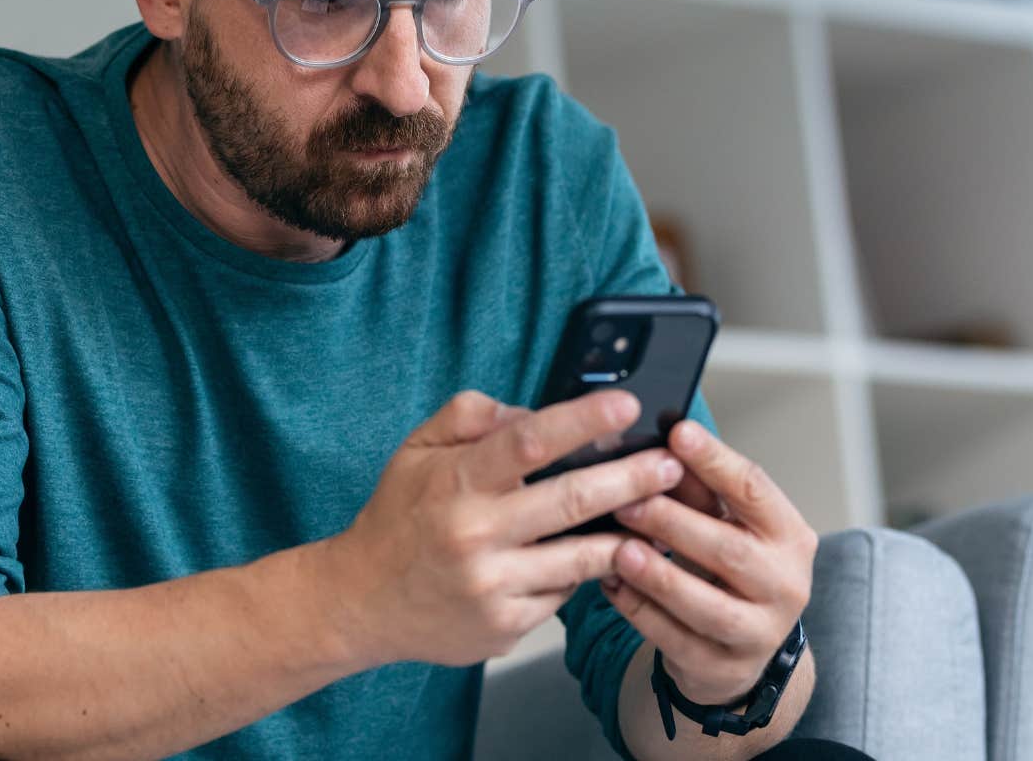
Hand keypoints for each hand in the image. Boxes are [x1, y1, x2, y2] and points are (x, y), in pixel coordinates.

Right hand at [324, 389, 685, 666]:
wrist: (361, 602)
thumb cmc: (398, 518)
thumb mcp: (416, 451)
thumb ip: (469, 416)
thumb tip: (531, 411)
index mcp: (455, 483)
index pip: (528, 442)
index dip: (582, 421)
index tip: (625, 406)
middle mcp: (475, 535)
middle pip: (571, 501)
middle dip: (632, 479)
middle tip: (672, 465)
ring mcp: (492, 586)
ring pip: (581, 557)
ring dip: (627, 535)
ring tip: (661, 514)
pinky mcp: (505, 626)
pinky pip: (562, 593)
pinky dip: (582, 573)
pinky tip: (600, 557)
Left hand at [598, 419, 816, 706]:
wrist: (743, 648)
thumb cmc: (730, 570)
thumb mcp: (724, 524)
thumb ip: (695, 489)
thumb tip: (656, 441)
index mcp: (788, 535)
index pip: (755, 490)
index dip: (716, 460)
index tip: (677, 433)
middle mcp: (785, 585)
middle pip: (730, 551)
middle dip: (675, 523)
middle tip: (627, 499)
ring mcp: (759, 633)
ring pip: (708, 606)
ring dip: (660, 576)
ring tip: (619, 550)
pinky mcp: (723, 668)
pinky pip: (677, 641)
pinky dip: (641, 613)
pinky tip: (611, 586)